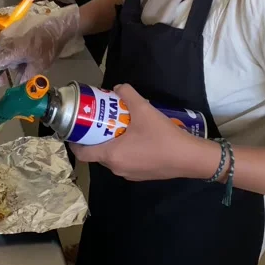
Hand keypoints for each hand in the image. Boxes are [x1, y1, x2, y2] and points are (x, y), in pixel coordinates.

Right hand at [0, 4, 80, 84]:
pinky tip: (25, 49)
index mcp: (9, 51)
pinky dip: (13, 47)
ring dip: (10, 57)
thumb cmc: (48, 47)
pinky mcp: (13, 26)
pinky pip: (9, 40)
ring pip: (4, 49)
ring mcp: (8, 31)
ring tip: (24, 61)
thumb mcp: (38, 67)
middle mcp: (4, 40)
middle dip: (3, 68)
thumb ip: (25, 77)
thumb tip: (18, 84)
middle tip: (12, 76)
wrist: (56, 25)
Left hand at [70, 83, 220, 181]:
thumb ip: (128, 94)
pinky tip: (136, 138)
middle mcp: (116, 168)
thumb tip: (117, 87)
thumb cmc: (162, 136)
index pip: (82, 153)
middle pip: (97, 154)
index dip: (74, 141)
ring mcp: (128, 174)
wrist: (189, 158)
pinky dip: (124, 151)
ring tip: (118, 127)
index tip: (75, 129)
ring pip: (112, 158)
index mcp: (111, 154)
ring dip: (111, 144)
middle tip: (99, 121)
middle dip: (95, 138)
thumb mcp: (143, 109)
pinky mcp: (140, 176)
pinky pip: (125, 162)